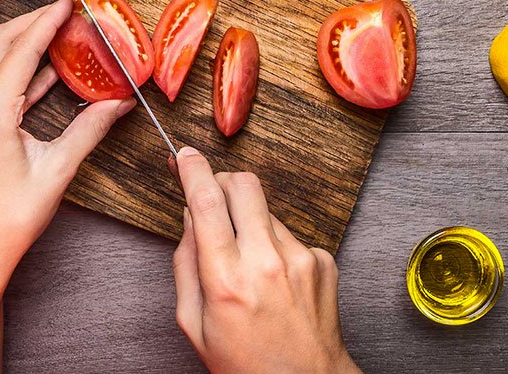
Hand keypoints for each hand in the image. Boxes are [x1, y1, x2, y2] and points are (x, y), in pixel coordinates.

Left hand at [0, 0, 134, 373]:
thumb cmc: (10, 219)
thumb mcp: (56, 171)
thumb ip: (89, 130)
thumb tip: (120, 104)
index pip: (22, 50)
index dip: (47, 22)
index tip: (68, 3)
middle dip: (32, 21)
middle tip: (64, 11)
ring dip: (22, 42)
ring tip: (57, 32)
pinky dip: (15, 68)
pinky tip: (46, 69)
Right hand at [173, 148, 359, 373]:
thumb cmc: (245, 363)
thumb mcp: (193, 322)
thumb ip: (185, 263)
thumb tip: (189, 216)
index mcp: (227, 279)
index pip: (206, 202)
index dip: (192, 170)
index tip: (184, 155)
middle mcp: (267, 262)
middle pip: (243, 184)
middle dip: (222, 182)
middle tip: (213, 201)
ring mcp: (300, 259)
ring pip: (265, 209)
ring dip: (249, 220)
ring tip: (248, 263)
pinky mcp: (322, 260)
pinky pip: (289, 233)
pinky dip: (275, 244)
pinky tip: (275, 279)